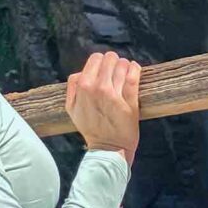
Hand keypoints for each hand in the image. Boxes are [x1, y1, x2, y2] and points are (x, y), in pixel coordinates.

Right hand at [65, 51, 140, 168]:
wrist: (107, 149)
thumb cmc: (91, 128)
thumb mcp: (72, 108)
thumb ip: (73, 87)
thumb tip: (80, 72)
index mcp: (83, 86)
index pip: (95, 58)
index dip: (102, 61)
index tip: (106, 69)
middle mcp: (98, 88)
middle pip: (110, 58)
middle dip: (114, 62)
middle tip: (116, 71)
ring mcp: (115, 94)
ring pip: (123, 65)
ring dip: (125, 66)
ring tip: (125, 73)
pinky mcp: (130, 101)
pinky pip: (134, 76)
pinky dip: (135, 69)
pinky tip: (134, 70)